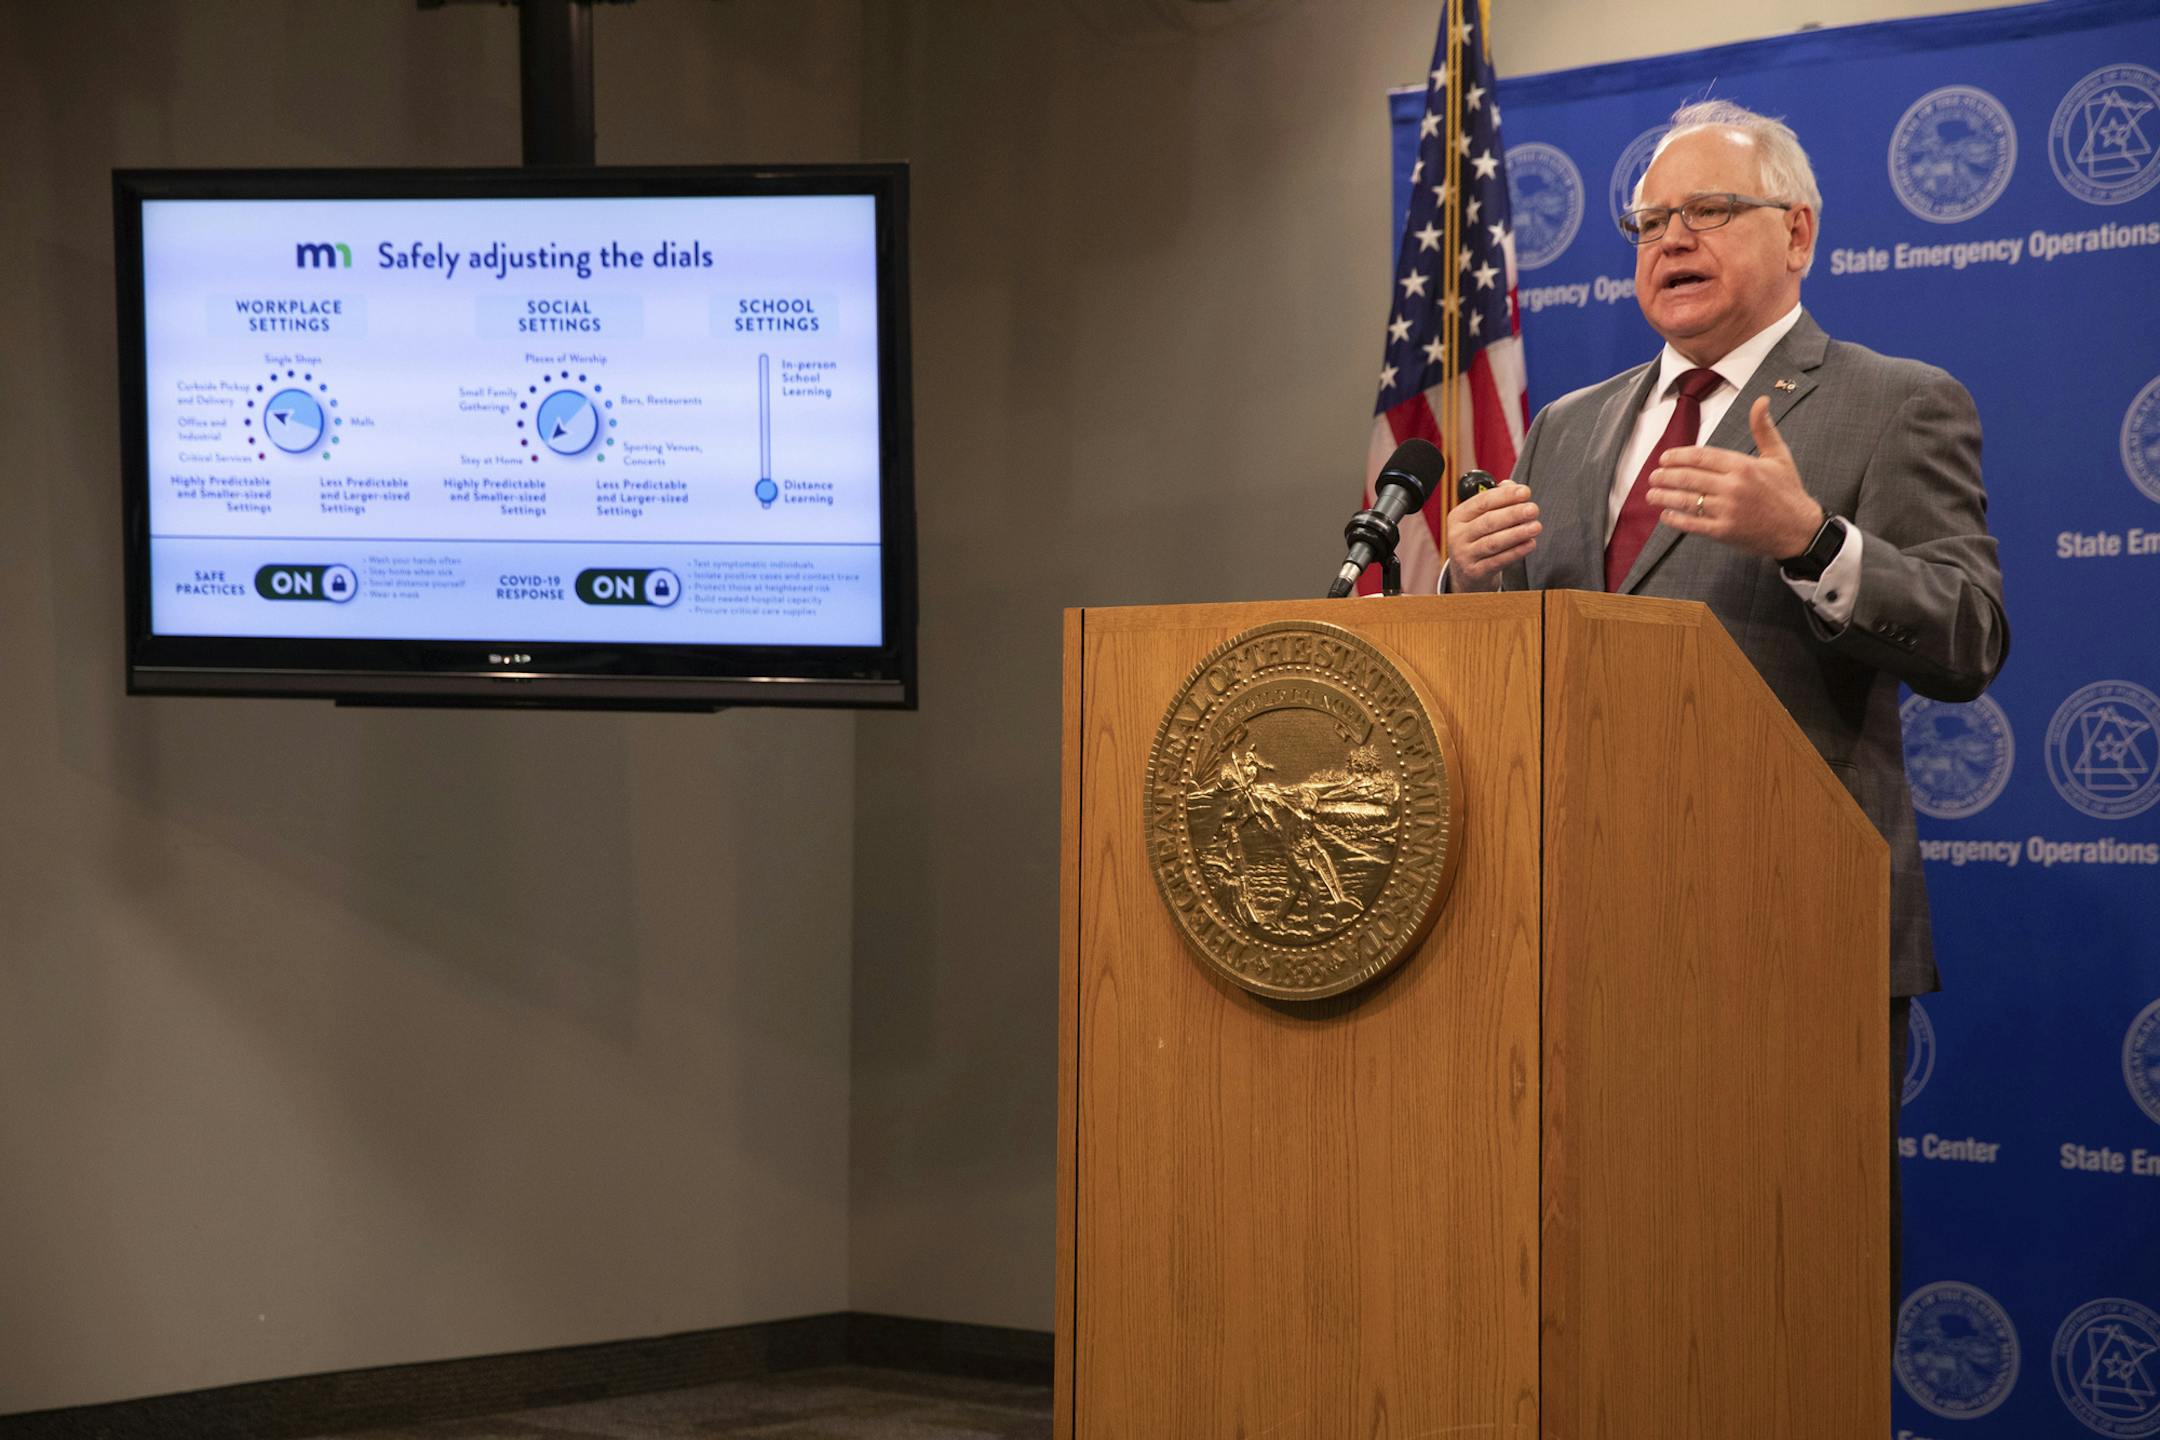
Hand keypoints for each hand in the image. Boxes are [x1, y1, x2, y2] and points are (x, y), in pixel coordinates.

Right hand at [1444, 481, 1538, 590]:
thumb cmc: (1477, 539)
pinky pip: (1499, 561)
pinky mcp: (1475, 572)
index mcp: (1458, 516)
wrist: (1466, 573)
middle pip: (1488, 521)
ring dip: (1517, 533)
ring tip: (1536, 527)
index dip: (1505, 496)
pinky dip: (1516, 552)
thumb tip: (1510, 485)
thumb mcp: (1479, 519)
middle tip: (1533, 509)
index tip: (1525, 492)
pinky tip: (1530, 544)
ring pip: (1494, 542)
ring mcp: (1465, 555)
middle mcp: (1458, 535)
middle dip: (1513, 514)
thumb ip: (1495, 500)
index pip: (1482, 502)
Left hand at [1644, 398, 1824, 560]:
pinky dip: (1676, 519)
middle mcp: (1733, 487)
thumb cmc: (1787, 491)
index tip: (1664, 458)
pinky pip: (1692, 524)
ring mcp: (1728, 510)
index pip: (1701, 457)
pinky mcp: (1724, 532)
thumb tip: (1761, 400)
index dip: (1678, 457)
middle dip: (1665, 476)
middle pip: (1689, 477)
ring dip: (1664, 497)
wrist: (1800, 530)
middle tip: (1653, 476)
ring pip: (1687, 500)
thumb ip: (1763, 428)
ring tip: (1651, 494)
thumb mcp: (1778, 456)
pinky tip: (1665, 516)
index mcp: (1743, 466)